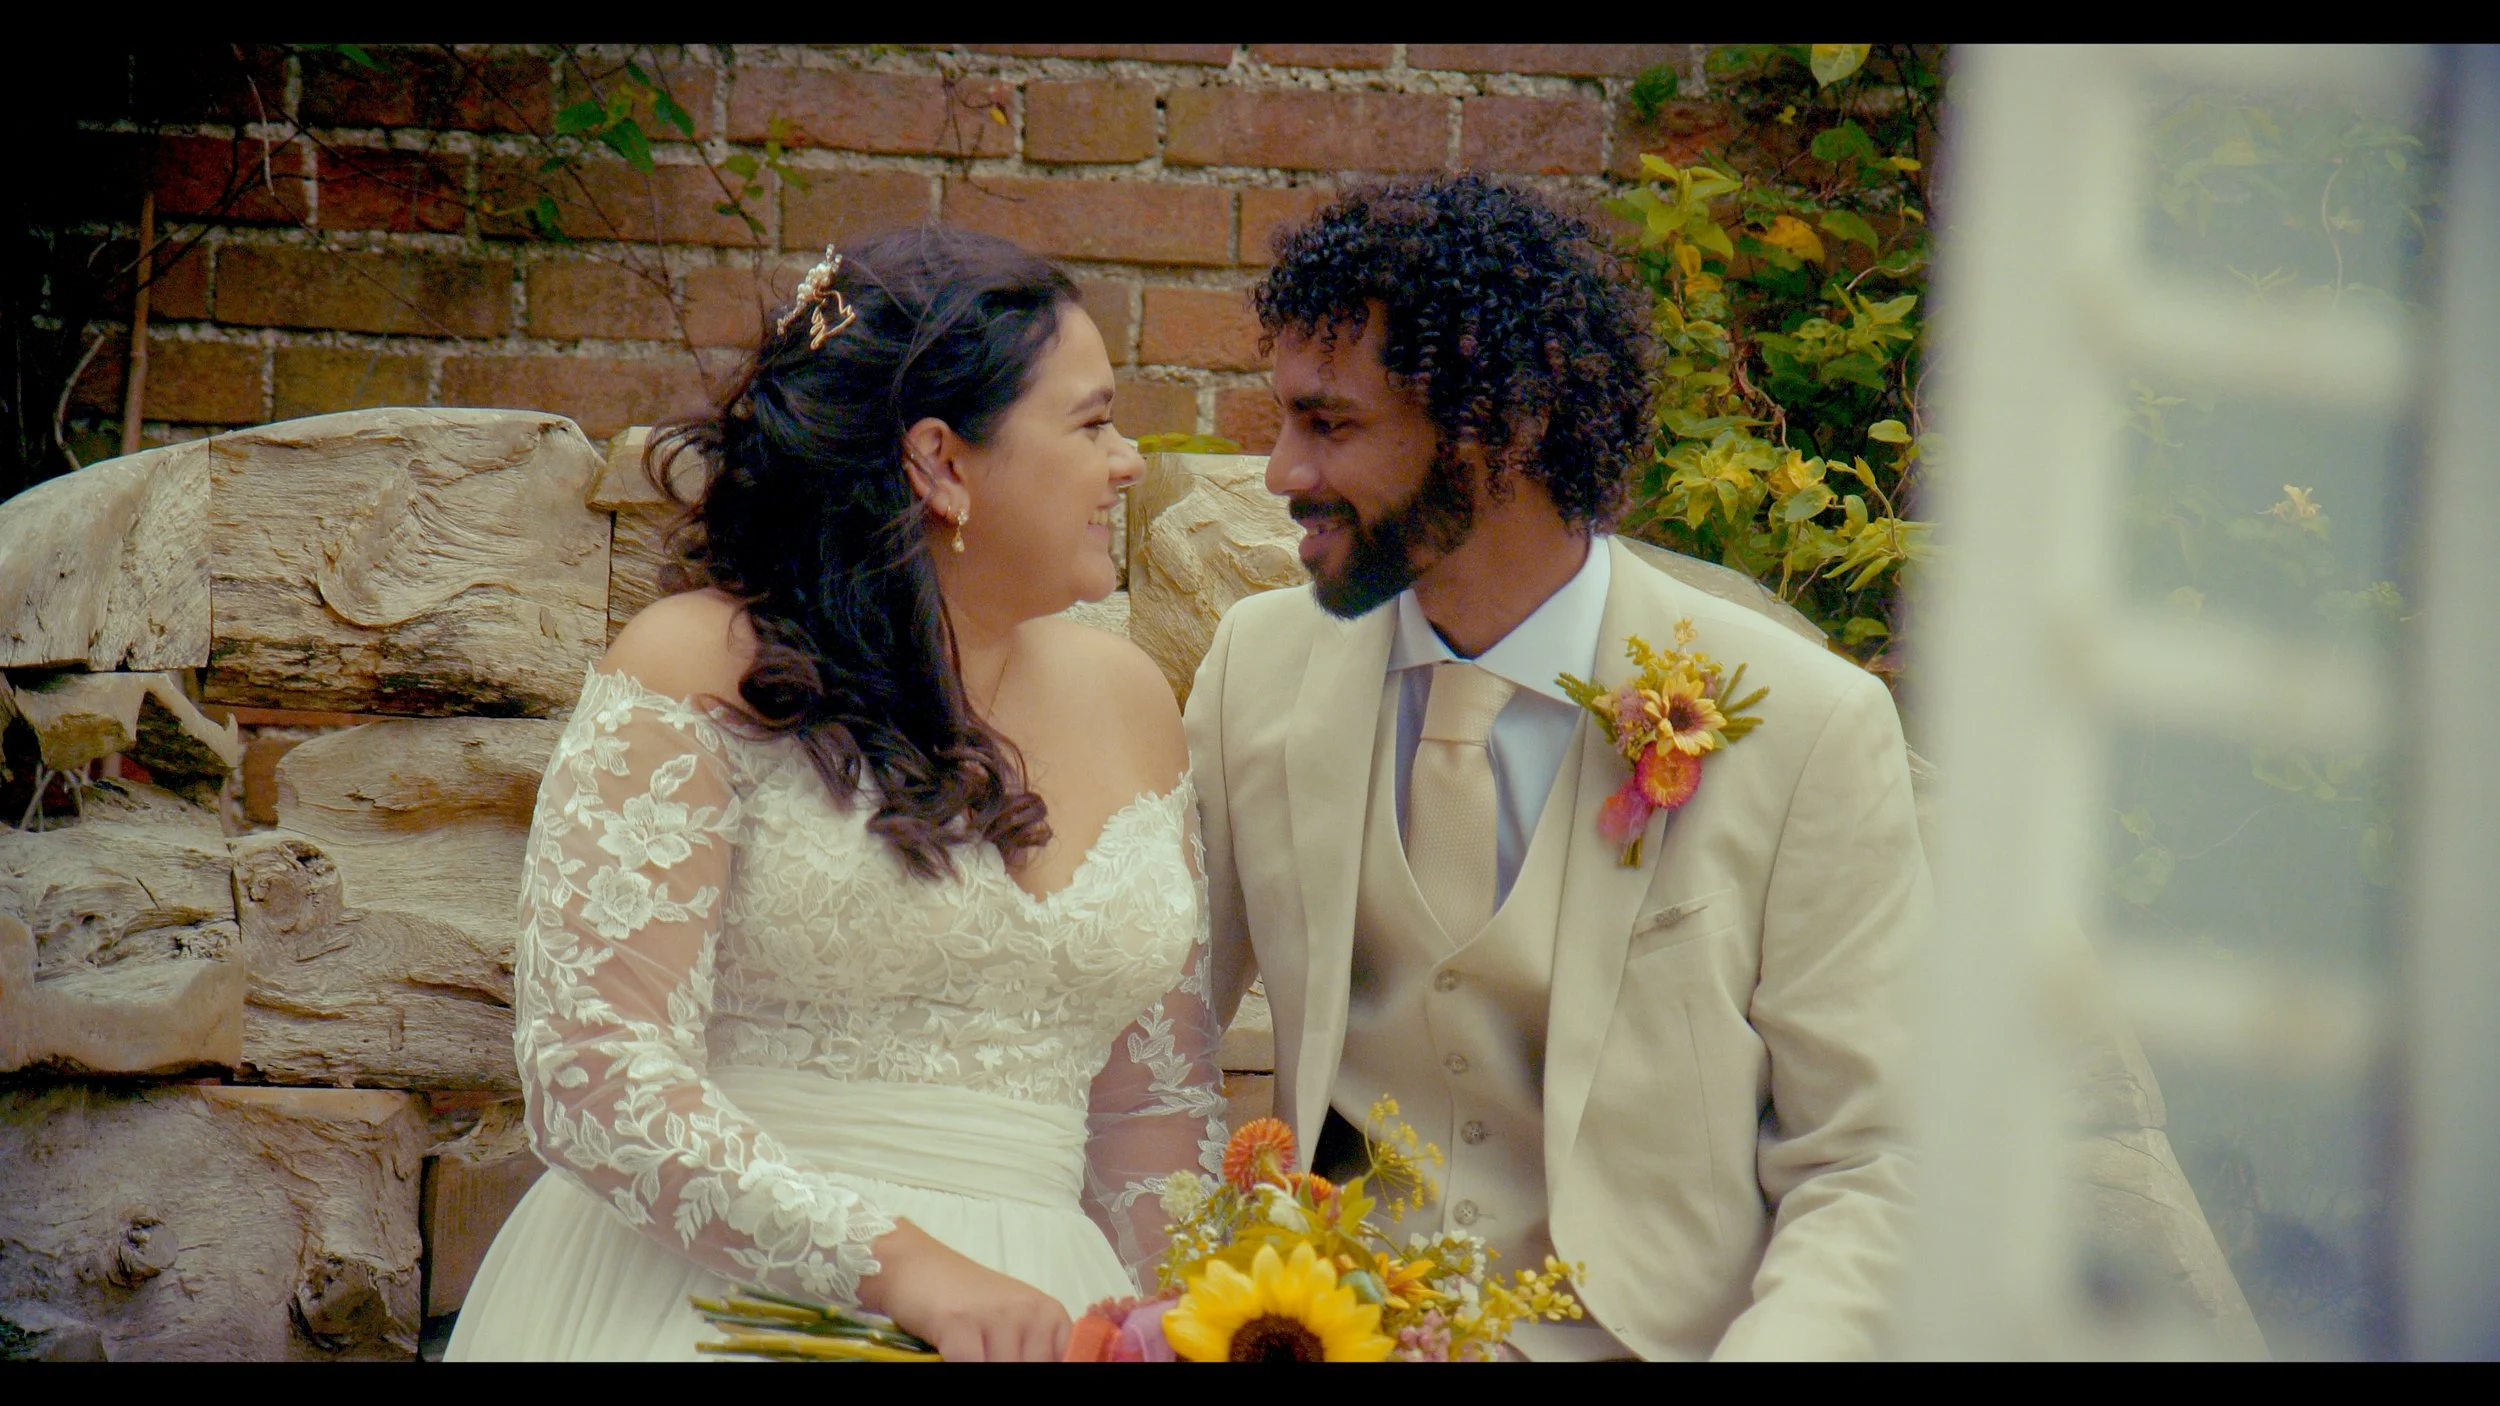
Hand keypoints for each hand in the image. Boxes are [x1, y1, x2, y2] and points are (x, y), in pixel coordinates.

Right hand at [857, 1218, 1071, 1361]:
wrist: (916, 1265)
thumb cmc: (965, 1300)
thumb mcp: (1011, 1323)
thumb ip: (1031, 1349)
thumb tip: (1041, 1367)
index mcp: (1050, 1316)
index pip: (1062, 1362)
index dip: (1041, 1370)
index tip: (1018, 1360)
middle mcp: (1030, 1313)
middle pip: (1031, 1369)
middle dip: (1007, 1372)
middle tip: (986, 1356)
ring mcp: (996, 1316)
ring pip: (1002, 1370)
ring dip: (983, 1370)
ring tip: (971, 1354)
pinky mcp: (960, 1323)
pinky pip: (969, 1367)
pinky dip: (960, 1368)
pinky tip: (950, 1357)